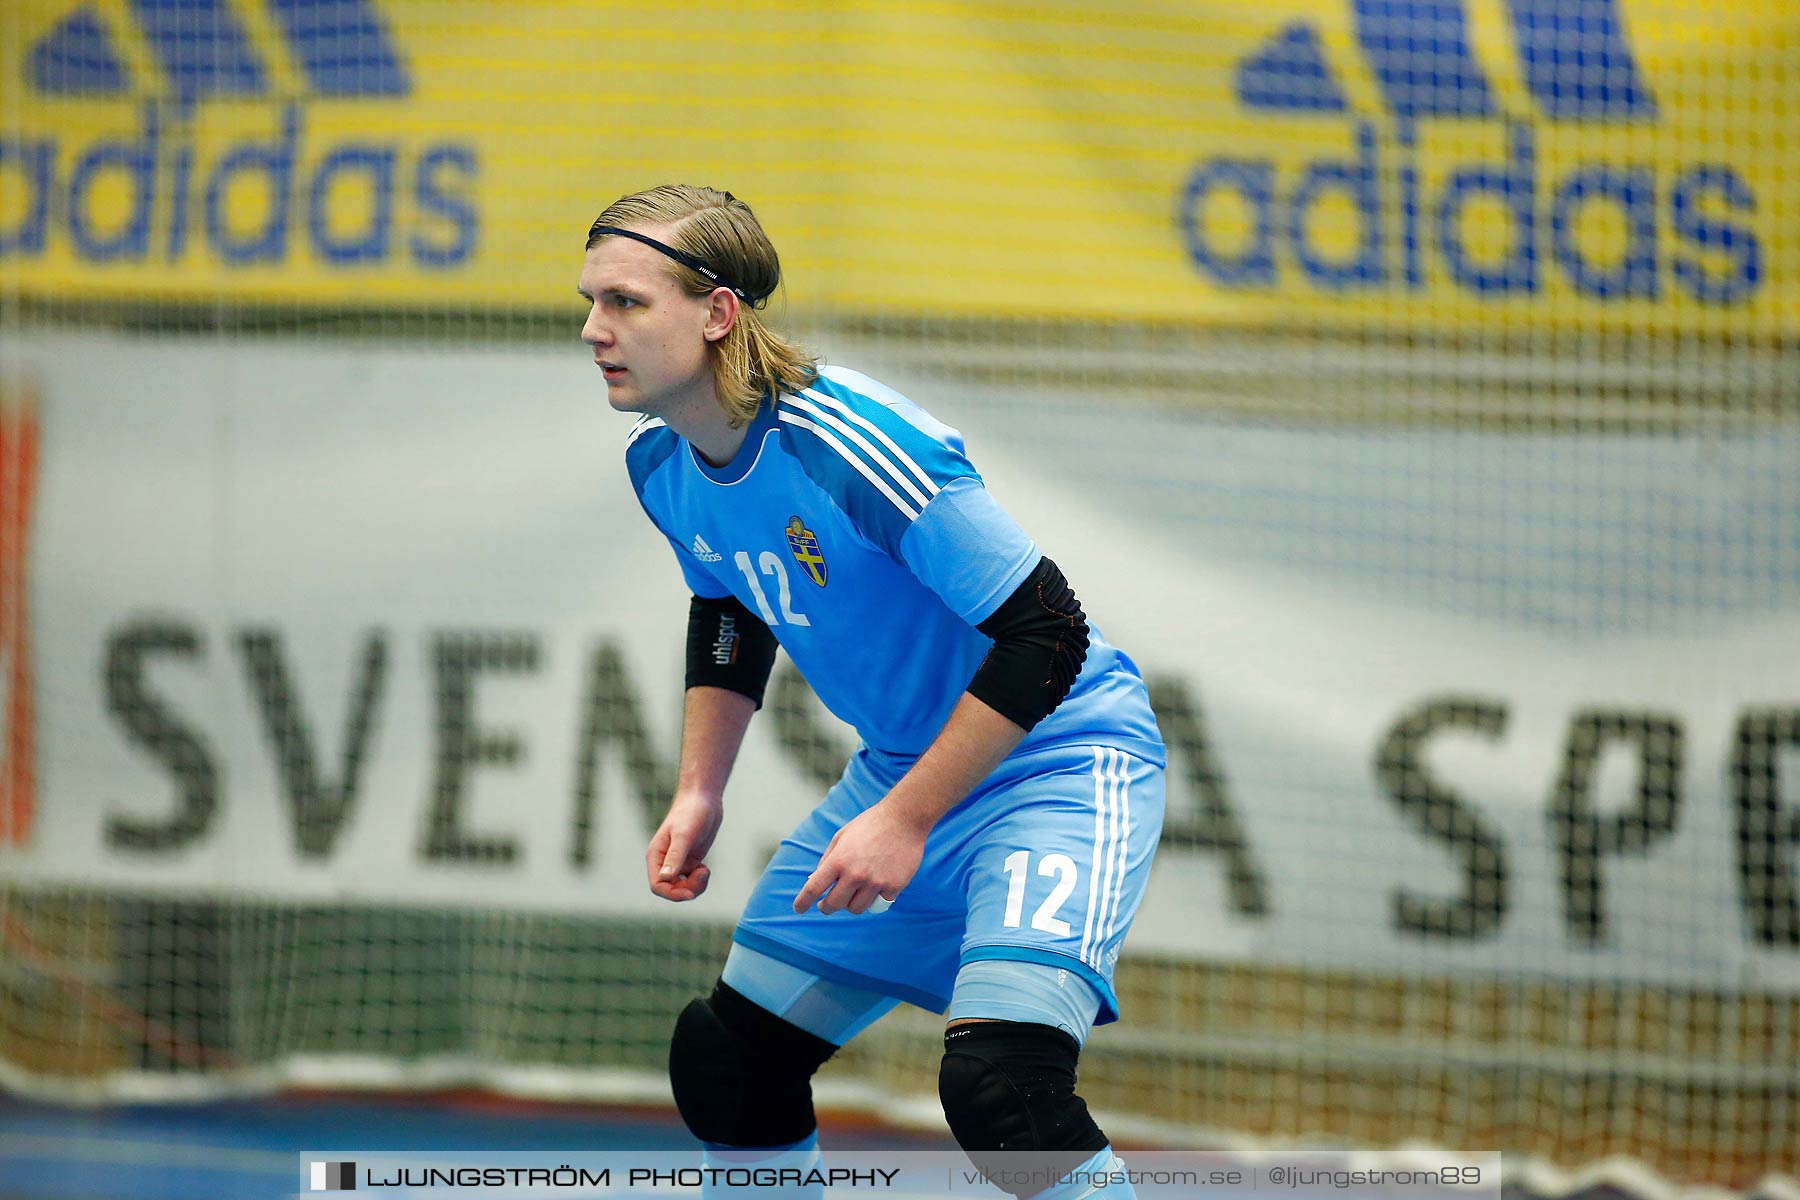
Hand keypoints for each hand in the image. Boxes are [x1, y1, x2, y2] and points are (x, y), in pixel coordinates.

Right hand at [646, 792, 722, 901]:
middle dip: (687, 889)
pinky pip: (691, 880)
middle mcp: (664, 861)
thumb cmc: (691, 812)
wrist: (703, 799)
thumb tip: (665, 878)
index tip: (691, 893)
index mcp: (656, 856)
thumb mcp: (684, 835)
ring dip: (695, 885)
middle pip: (670, 889)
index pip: (657, 885)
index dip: (672, 894)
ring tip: (705, 870)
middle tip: (703, 873)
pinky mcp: (690, 860)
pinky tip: (705, 868)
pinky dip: (699, 880)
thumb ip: (675, 857)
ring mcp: (678, 862)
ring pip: (682, 887)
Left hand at [793, 803, 926, 914]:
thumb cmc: (870, 825)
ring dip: (851, 903)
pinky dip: (875, 898)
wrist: (904, 818)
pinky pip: (879, 904)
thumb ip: (827, 860)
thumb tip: (814, 881)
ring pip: (856, 909)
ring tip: (854, 892)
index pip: (813, 888)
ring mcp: (875, 882)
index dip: (802, 902)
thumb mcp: (842, 836)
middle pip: (833, 905)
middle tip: (826, 904)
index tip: (799, 908)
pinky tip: (877, 886)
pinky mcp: (894, 886)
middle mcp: (855, 874)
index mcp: (839, 860)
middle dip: (826, 907)